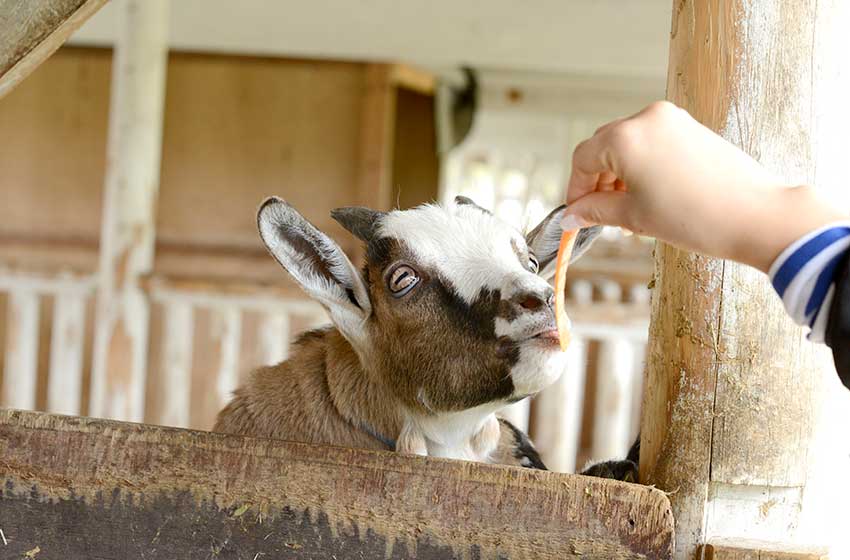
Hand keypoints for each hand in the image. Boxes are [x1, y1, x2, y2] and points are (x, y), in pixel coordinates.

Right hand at [561, 101, 844, 271]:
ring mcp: (672, 119)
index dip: (576, 189)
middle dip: (597, 181)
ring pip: (627, 143)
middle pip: (603, 146)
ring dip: (618, 173)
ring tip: (627, 208)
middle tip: (599, 213)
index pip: (583, 159)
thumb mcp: (634, 217)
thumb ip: (596, 210)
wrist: (755, 216)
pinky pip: (651, 141)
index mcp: (625, 138)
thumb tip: (572, 215)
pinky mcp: (691, 127)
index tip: (576, 213)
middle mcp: (646, 119)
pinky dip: (641, 164)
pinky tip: (649, 193)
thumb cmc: (694, 218)